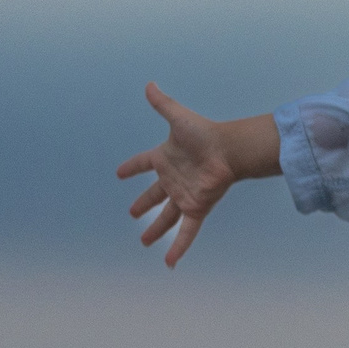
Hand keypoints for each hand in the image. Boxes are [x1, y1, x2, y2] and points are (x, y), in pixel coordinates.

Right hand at [116, 84, 247, 267]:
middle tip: (133, 213)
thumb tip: (149, 85)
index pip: (144, 163)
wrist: (229, 150)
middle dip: (144, 204)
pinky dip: (178, 247)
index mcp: (166, 159)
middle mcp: (174, 179)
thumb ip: (162, 104)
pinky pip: (185, 231)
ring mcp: (184, 195)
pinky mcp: (196, 208)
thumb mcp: (178, 118)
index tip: (120, 173)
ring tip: (144, 242)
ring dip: (155, 230)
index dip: (132, 167)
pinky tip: (170, 262)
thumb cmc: (204, 133)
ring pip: (166, 217)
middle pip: (154, 196)